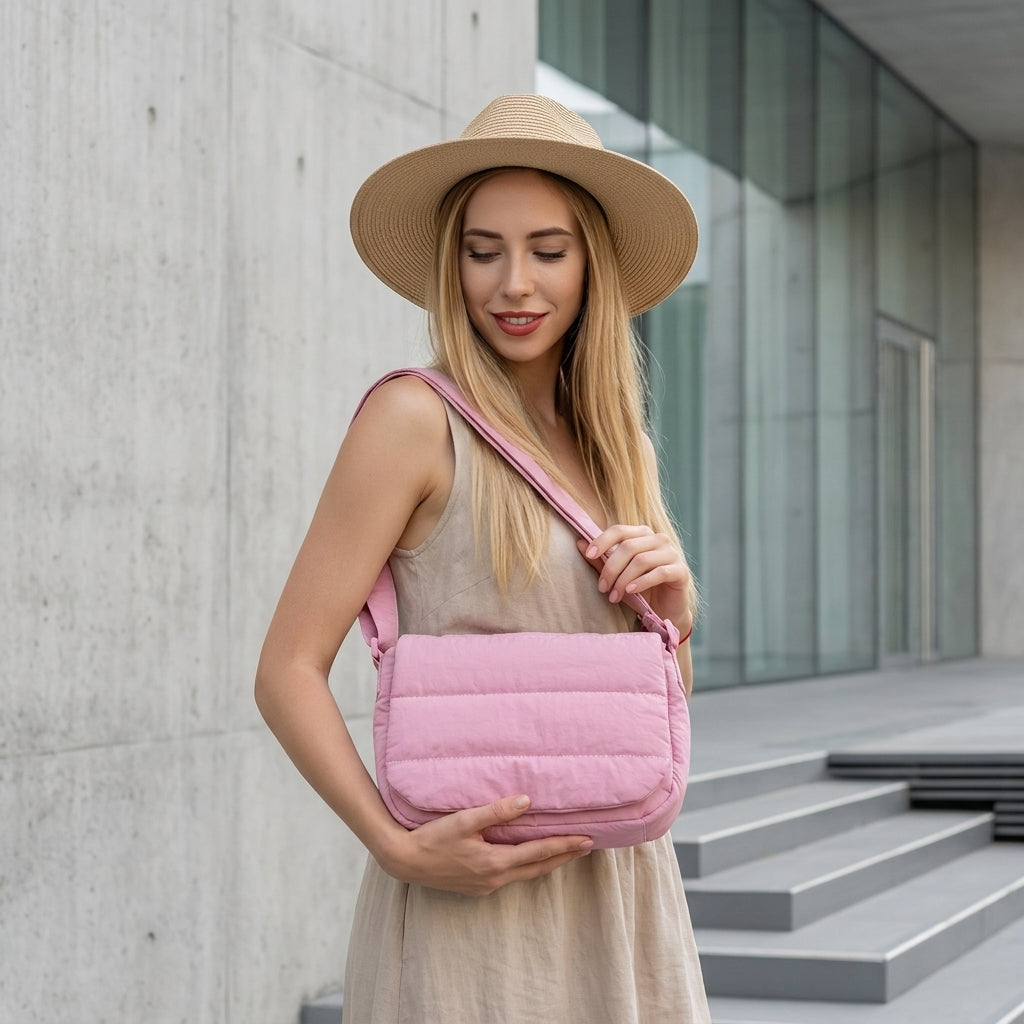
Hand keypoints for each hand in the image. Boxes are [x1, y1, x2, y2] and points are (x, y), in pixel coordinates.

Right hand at [379, 795, 592, 896]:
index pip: (539, 852)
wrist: (404, 861)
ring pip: (525, 874)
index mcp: (495, 862)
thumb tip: (527, 802)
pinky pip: (510, 877)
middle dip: (563, 857)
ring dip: (546, 863)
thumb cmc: (432, 838)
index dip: (564, 846)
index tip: (586, 840)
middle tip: (586, 847)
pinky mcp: (476, 887)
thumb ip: (496, 811)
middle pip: (538, 868)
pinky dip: (526, 867)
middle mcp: (495, 878)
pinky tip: (527, 859)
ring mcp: (486, 886)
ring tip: (564, 852)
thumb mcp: (464, 820)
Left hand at [577, 525, 693, 634]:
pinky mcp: (681, 571)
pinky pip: (659, 573)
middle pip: (629, 546)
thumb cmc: (639, 590)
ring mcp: (672, 554)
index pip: (620, 530)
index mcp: (642, 535)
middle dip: (611, 568)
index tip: (588, 555)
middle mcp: (659, 539)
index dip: (602, 540)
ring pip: (641, 560)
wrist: (665, 611)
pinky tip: (630, 592)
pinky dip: (641, 582)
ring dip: (623, 579)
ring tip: (613, 596)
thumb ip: (600, 560)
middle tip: (602, 588)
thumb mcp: (616, 576)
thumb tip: (579, 543)